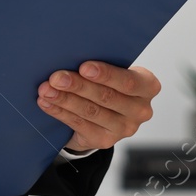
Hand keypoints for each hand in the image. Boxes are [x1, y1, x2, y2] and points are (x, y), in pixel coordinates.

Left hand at [37, 61, 158, 151]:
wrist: (106, 113)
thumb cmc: (110, 82)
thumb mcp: (114, 71)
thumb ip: (103, 66)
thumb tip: (73, 54)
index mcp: (148, 86)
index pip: (128, 82)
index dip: (106, 75)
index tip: (84, 67)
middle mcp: (140, 110)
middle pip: (107, 97)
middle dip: (78, 86)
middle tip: (57, 78)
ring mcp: (124, 128)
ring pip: (91, 112)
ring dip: (65, 99)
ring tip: (47, 90)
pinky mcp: (105, 140)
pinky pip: (80, 124)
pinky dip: (60, 112)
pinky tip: (47, 103)